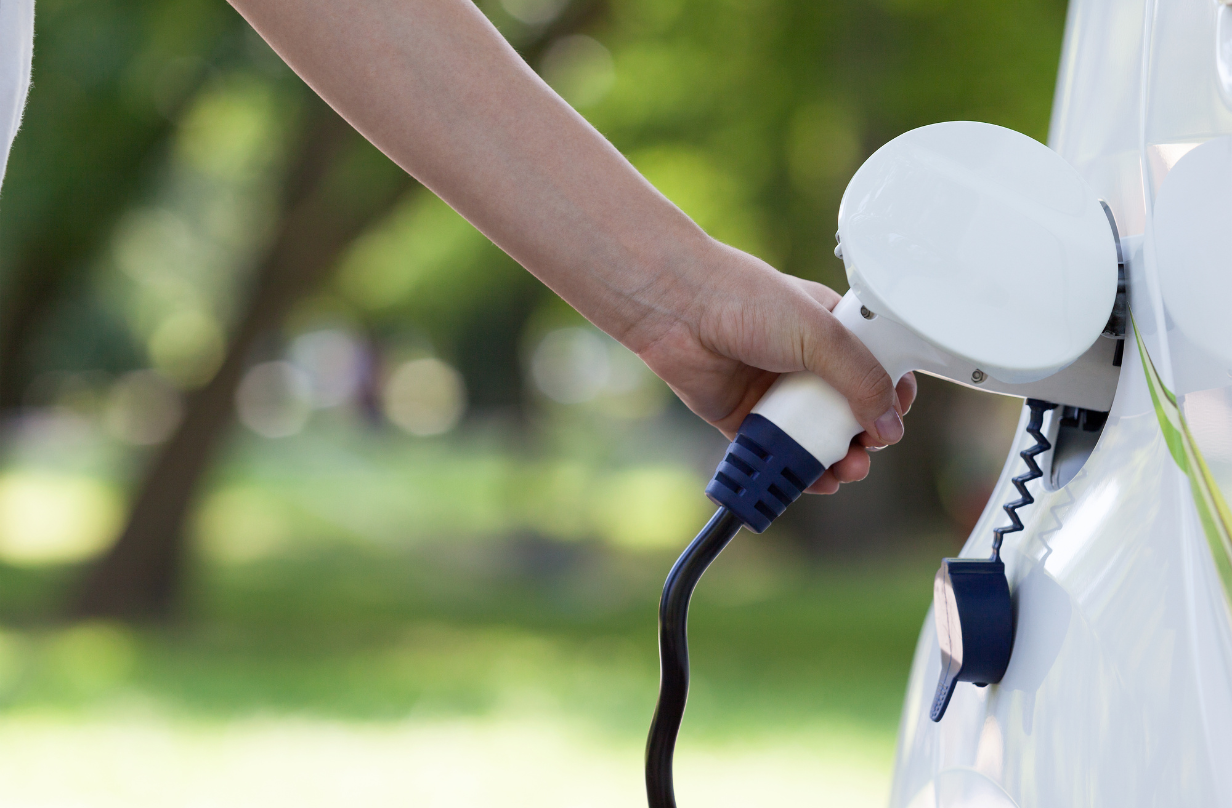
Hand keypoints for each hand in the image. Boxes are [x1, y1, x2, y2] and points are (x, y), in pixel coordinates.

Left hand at [630, 239, 916, 494]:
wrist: (679, 308)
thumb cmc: (745, 298)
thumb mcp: (820, 332)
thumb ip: (861, 376)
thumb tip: (889, 423)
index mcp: (832, 330)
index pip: (876, 369)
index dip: (889, 396)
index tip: (894, 419)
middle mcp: (805, 362)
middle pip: (848, 411)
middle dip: (864, 437)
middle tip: (868, 451)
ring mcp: (774, 391)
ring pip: (814, 437)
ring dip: (836, 460)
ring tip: (846, 472)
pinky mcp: (743, 416)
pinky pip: (776, 451)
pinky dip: (796, 470)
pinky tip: (815, 481)